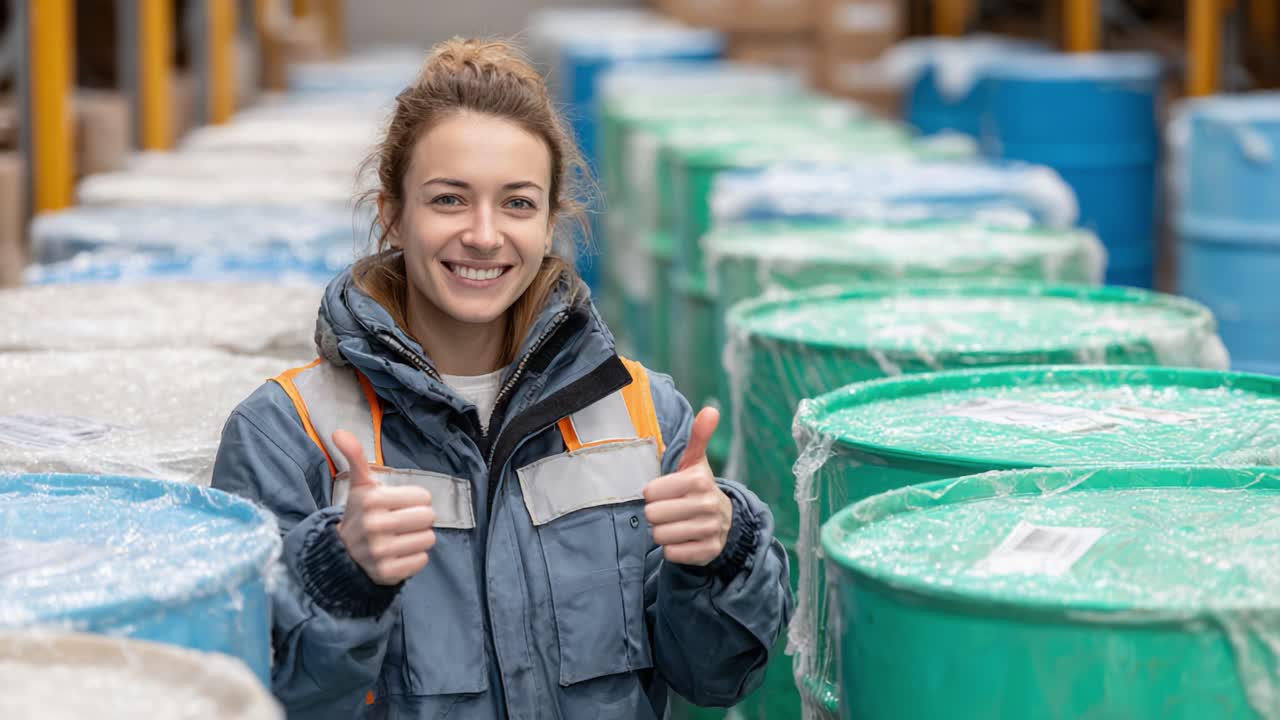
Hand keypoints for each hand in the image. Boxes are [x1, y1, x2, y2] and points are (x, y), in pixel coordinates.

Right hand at [333, 430, 435, 585]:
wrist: (342, 554)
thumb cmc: (361, 514)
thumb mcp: (359, 485)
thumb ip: (356, 457)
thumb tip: (339, 431)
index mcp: (371, 500)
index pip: (424, 497)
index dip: (416, 500)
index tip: (399, 505)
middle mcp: (373, 525)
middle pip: (428, 518)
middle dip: (419, 519)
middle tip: (402, 522)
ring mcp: (379, 551)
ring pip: (428, 539)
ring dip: (418, 538)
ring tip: (399, 538)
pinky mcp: (386, 573)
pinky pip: (422, 560)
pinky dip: (414, 558)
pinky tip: (398, 554)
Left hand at [642, 408, 732, 566]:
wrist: (723, 521)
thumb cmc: (698, 487)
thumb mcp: (695, 461)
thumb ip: (699, 436)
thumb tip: (711, 409)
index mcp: (701, 480)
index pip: (652, 492)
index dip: (652, 493)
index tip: (661, 492)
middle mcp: (708, 505)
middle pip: (654, 515)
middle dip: (655, 513)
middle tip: (666, 510)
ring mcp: (710, 530)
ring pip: (661, 535)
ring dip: (661, 531)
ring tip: (672, 524)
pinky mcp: (708, 552)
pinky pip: (672, 553)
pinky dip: (671, 548)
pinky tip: (681, 539)